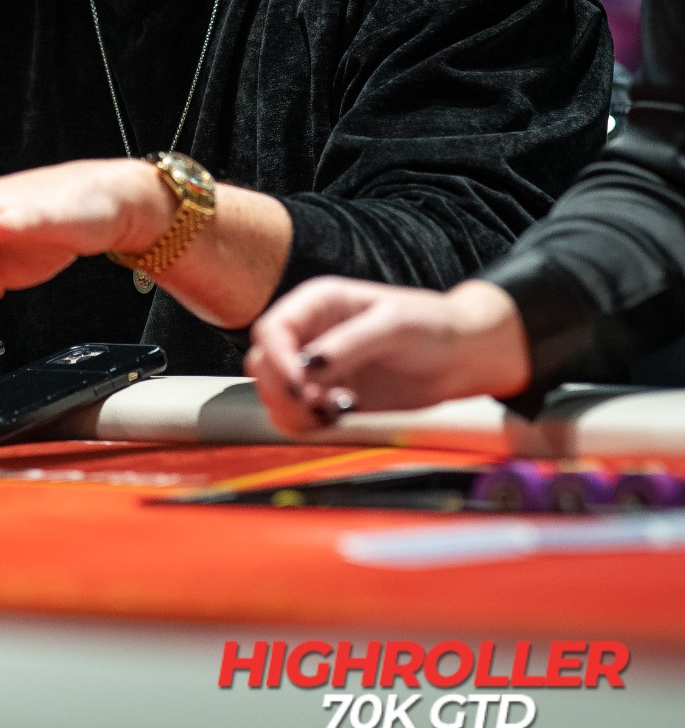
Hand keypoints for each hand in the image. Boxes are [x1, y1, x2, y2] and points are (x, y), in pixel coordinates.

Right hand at [245, 277, 531, 436]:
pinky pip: (299, 416)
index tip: (301, 385)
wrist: (464, 356)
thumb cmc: (433, 326)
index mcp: (318, 303)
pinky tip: (344, 416)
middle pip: (262, 364)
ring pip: (274, 394)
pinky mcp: (331, 399)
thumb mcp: (393, 325)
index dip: (277, 358)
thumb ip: (348, 343)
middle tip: (317, 404)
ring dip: (296, 410)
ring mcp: (318, 370)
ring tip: (338, 410)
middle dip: (281, 389)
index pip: (271, 329)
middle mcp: (310, 335)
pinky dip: (311, 424)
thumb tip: (306, 364)